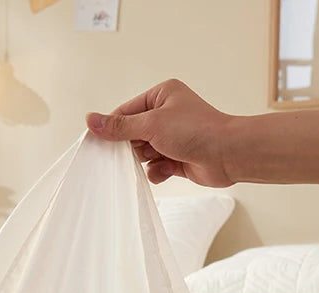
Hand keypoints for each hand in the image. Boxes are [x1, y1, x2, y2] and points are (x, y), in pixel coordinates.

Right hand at [86, 79, 234, 186]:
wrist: (228, 154)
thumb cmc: (196, 131)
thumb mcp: (151, 125)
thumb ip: (120, 127)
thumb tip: (91, 120)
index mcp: (161, 95)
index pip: (126, 112)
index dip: (112, 128)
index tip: (97, 143)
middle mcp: (167, 114)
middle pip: (133, 134)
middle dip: (132, 147)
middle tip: (133, 153)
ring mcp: (172, 137)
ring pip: (144, 153)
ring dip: (147, 160)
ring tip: (159, 158)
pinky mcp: (177, 158)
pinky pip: (156, 167)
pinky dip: (158, 171)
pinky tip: (168, 170)